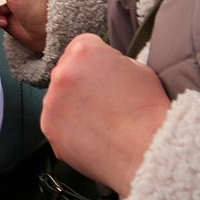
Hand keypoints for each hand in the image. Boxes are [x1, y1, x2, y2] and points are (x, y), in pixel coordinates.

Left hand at [42, 34, 170, 196]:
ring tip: (102, 123)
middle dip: (81, 84)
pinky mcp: (49, 127)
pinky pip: (57, 124)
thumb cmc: (150, 112)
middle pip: (67, 71)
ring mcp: (52, 101)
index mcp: (84, 50)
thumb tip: (103, 66)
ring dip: (74, 107)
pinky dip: (71, 130)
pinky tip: (93, 136)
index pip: (81, 47)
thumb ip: (112, 61)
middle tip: (105, 103)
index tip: (106, 77)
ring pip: (59, 99)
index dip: (97, 63)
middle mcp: (62, 71)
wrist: (149, 152)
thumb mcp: (137, 68)